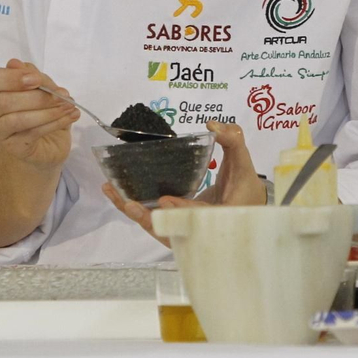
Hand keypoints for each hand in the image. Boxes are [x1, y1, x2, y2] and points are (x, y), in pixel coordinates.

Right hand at [0, 58, 78, 169]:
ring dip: (48, 111)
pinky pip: (32, 133)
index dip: (11, 78)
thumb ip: (31, 74)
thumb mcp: (41, 86)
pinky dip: (54, 123)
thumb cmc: (40, 107)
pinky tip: (70, 116)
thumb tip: (15, 64)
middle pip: (3, 101)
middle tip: (62, 94)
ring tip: (69, 106)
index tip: (36, 79)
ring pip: (17, 120)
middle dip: (37, 97)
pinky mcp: (12, 147)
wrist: (46, 141)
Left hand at [103, 121, 267, 244]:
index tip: (165, 200)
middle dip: (147, 218)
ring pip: (156, 227)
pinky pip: (153, 221)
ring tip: (111, 191)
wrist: (244, 205)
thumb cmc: (245, 185)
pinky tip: (117, 193)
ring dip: (133, 212)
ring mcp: (184, 231)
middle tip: (128, 203)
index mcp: (220, 219)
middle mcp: (199, 231)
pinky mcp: (174, 226)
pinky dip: (135, 209)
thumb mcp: (243, 162)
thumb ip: (233, 141)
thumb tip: (213, 126)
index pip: (199, 218)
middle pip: (169, 230)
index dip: (182, 211)